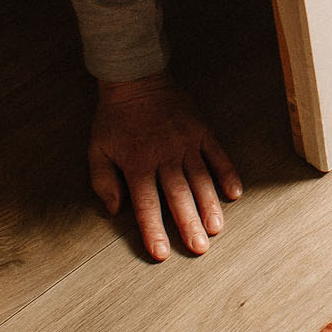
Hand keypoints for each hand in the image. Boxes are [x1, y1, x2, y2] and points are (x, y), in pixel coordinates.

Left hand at [88, 72, 243, 260]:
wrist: (135, 78)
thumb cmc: (114, 118)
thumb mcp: (97, 149)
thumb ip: (103, 181)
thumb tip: (114, 209)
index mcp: (137, 164)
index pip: (147, 204)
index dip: (153, 230)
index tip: (161, 254)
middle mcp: (164, 157)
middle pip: (178, 197)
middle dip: (189, 225)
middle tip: (199, 249)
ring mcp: (185, 144)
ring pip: (200, 180)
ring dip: (209, 206)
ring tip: (216, 229)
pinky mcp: (200, 131)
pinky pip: (217, 155)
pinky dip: (227, 174)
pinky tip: (234, 193)